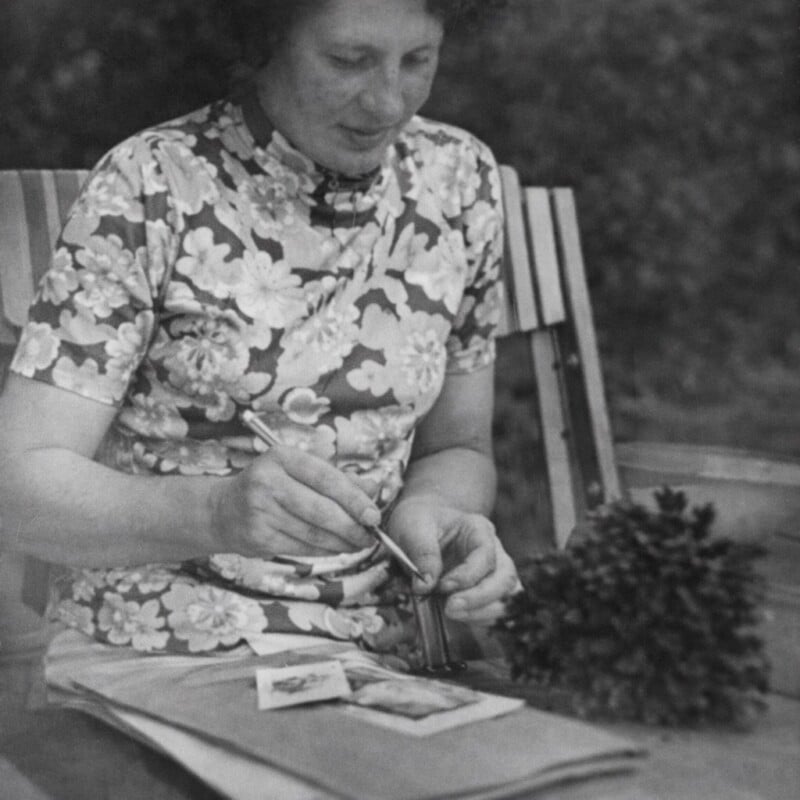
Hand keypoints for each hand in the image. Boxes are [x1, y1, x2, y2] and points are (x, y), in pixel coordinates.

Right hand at [210, 445, 380, 557]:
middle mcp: (268, 483)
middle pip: (321, 510)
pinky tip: (338, 548)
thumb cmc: (270, 486)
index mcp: (281, 458)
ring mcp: (261, 512)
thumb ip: (336, 478)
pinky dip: (325, 550)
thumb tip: (374, 488)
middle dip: (352, 526)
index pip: (326, 478)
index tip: (374, 514)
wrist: (222, 510)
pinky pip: (302, 548)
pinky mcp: (258, 538)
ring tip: (359, 543)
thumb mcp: (299, 471)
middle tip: (371, 534)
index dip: (354, 498)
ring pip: (313, 533)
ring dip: (342, 542)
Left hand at [386, 499, 519, 624]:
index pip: (486, 556)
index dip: (467, 576)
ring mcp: (493, 574)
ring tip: (451, 614)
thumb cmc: (419, 522)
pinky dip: (482, 620)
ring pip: (508, 598)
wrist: (418, 529)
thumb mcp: (413, 527)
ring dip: (483, 612)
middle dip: (481, 598)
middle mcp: (494, 552)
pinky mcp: (487, 594)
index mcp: (479, 530)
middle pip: (506, 579)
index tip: (442, 586)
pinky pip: (497, 612)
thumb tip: (424, 585)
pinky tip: (458, 619)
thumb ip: (422, 552)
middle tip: (450, 608)